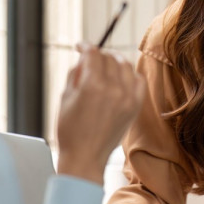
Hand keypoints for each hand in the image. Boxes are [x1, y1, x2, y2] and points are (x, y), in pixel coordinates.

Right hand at [54, 44, 145, 183]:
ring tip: (104, 67)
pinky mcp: (135, 107)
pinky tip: (120, 78)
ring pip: (125, 65)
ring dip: (114, 61)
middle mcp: (113, 89)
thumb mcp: (65, 97)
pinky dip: (130, 74)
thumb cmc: (69, 129)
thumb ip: (75, 72)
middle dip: (97, 55)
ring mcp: (127, 98)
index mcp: (92, 85)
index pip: (93, 53)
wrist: (85, 157)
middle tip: (89, 60)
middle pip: (108, 57)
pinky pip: (138, 80)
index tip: (80, 46)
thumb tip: (84, 57)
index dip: (85, 46)